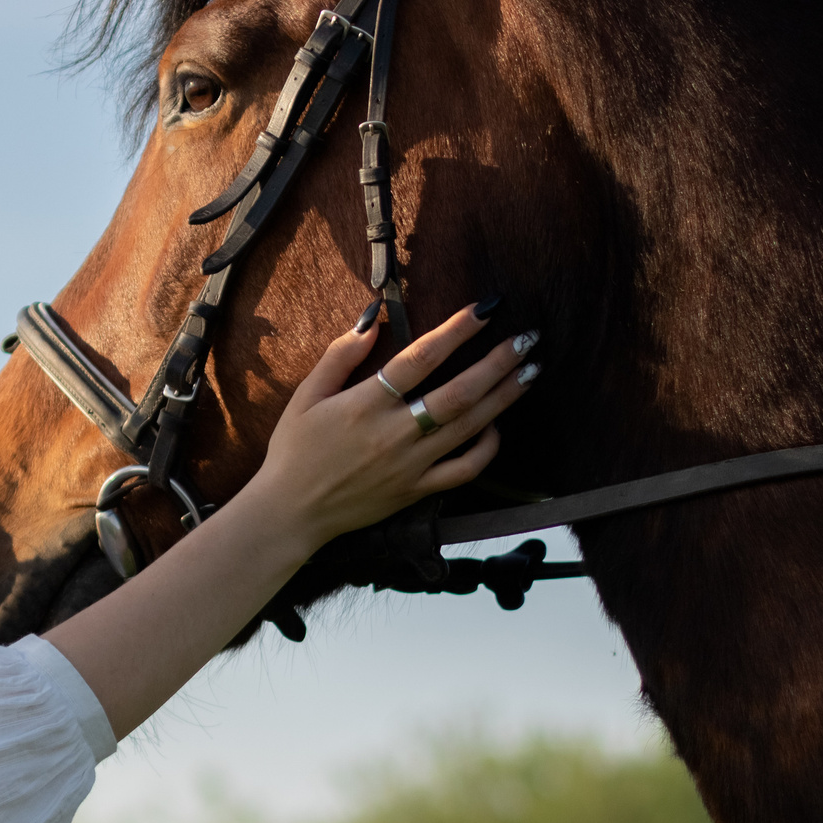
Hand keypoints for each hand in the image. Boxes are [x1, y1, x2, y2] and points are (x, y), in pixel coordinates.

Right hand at [242, 302, 537, 556]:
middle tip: (527, 338)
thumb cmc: (294, 450)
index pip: (420, 358)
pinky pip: (465, 469)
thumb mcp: (305, 397)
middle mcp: (394, 434)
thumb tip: (373, 318)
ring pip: (469, 426)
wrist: (291, 512)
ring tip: (531, 369)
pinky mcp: (418, 490)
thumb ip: (339, 355)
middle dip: (498, 362)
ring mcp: (411, 465)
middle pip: (459, 392)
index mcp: (365, 405)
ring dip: (505, 396)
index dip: (456, 331)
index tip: (485, 310)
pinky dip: (487, 447)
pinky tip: (497, 425)